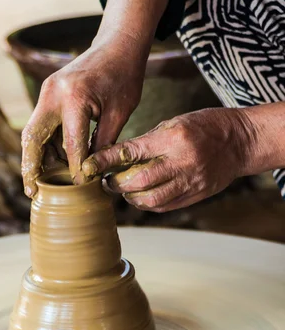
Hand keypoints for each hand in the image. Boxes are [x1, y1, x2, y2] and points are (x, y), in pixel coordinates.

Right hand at [21, 37, 145, 196]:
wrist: (117, 44)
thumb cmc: (125, 76)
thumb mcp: (120, 113)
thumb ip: (103, 143)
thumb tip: (90, 172)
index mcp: (75, 97)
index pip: (70, 144)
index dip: (74, 169)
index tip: (79, 187)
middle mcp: (53, 94)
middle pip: (33, 138)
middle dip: (31, 168)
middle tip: (32, 192)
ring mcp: (47, 92)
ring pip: (34, 133)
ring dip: (38, 158)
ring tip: (42, 184)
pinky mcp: (49, 94)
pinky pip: (42, 125)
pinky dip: (46, 145)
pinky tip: (55, 163)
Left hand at [82, 107, 255, 211]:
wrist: (241, 141)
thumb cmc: (204, 126)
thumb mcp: (174, 123)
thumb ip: (147, 142)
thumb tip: (117, 157)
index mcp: (174, 138)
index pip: (131, 152)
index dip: (105, 161)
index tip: (88, 165)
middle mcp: (182, 162)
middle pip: (138, 182)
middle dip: (116, 184)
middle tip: (107, 181)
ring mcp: (191, 182)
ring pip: (150, 200)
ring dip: (131, 198)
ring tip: (125, 190)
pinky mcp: (197, 195)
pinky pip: (165, 206)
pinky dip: (148, 204)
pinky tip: (142, 196)